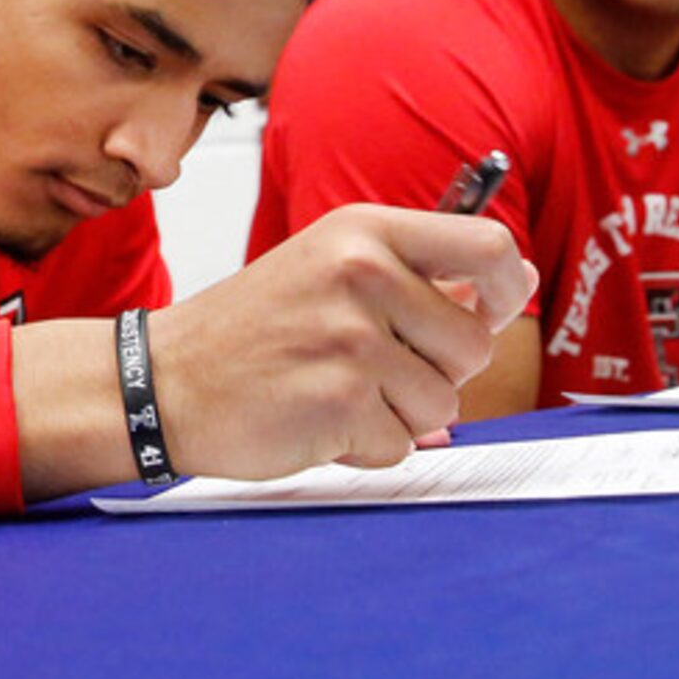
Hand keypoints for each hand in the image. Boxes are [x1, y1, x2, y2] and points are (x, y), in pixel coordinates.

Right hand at [147, 204, 533, 479]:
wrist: (165, 381)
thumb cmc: (249, 330)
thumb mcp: (328, 268)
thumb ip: (415, 273)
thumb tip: (513, 277)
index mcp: (363, 232)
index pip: (487, 246)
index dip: (509, 288)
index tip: (492, 310)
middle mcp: (363, 274)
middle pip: (474, 344)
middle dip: (436, 372)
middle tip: (368, 366)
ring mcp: (352, 338)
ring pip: (444, 403)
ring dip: (399, 415)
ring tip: (335, 391)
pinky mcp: (341, 401)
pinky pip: (403, 445)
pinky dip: (366, 447)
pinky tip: (317, 420)